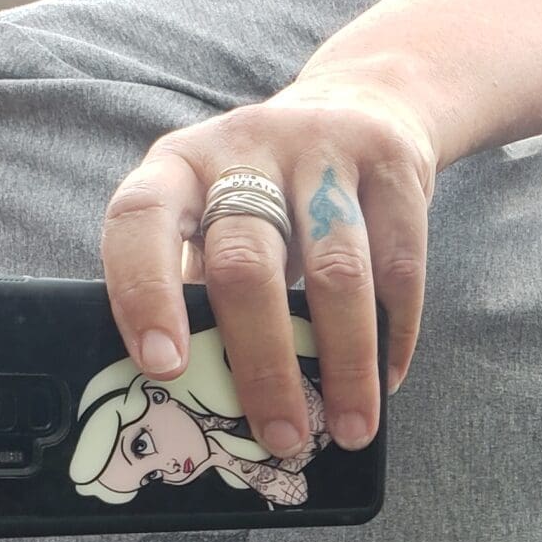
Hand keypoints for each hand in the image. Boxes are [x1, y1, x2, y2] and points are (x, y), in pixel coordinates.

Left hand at [102, 70, 438, 458]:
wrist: (362, 105)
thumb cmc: (271, 192)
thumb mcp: (215, 213)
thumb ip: (200, 284)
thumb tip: (196, 401)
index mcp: (179, 166)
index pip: (141, 220)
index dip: (145, 294)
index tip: (164, 370)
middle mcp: (245, 146)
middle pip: (248, 262)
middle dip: (263, 362)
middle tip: (280, 436)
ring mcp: (323, 149)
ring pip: (336, 270)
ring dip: (345, 362)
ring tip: (349, 428)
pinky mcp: (392, 164)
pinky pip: (399, 265)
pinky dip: (394, 334)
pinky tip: (385, 381)